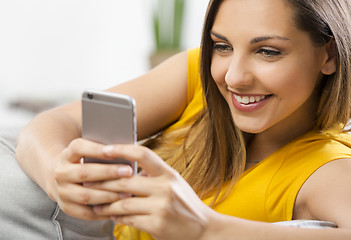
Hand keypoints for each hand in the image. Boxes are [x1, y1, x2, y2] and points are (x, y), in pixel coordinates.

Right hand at [53, 138, 133, 219]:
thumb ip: (103, 151)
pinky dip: (104, 211)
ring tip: (128, 192)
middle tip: (129, 171)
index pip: (78, 148)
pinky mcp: (67, 208)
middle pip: (84, 172)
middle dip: (108, 172)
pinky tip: (119, 207)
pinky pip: (86, 213)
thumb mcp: (88, 151)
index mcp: (67, 154)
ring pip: (85, 195)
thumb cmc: (85, 161)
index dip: (97, 149)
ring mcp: (62, 192)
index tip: (116, 150)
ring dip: (108, 195)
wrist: (61, 177)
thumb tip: (125, 152)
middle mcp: (61, 173)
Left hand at [88, 144, 211, 239]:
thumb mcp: (174, 183)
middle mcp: (165, 188)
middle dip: (103, 182)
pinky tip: (112, 215)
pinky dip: (117, 217)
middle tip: (88, 181)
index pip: (143, 154)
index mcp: (168, 173)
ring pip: (123, 203)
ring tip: (96, 203)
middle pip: (125, 181)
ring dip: (106, 204)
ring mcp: (161, 207)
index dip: (122, 150)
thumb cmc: (185, 203)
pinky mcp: (156, 225)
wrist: (203, 228)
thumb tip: (124, 170)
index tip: (105, 150)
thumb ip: (153, 176)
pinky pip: (128, 219)